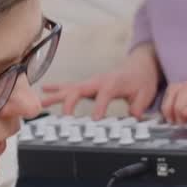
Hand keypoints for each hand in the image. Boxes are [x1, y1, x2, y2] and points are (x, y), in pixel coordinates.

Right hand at [41, 44, 161, 119]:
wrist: (139, 66)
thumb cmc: (141, 80)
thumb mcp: (145, 94)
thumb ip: (138, 107)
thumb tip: (133, 118)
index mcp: (112, 83)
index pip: (104, 95)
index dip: (100, 107)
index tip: (95, 120)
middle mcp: (98, 81)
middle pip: (79, 89)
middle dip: (70, 102)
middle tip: (64, 117)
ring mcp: (90, 82)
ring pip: (69, 88)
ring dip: (55, 95)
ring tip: (41, 102)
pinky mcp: (87, 85)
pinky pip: (68, 86)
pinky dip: (55, 88)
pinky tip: (43, 90)